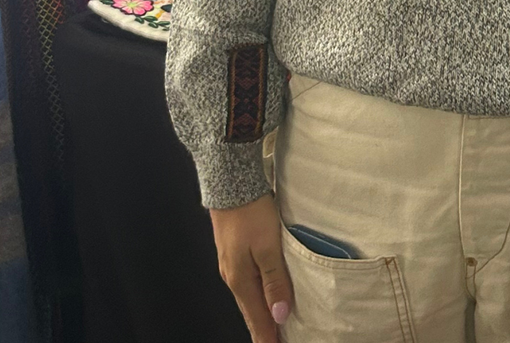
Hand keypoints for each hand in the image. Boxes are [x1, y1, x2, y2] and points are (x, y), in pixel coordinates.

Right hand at [210, 195, 293, 341]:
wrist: (229, 182)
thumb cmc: (251, 212)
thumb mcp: (268, 245)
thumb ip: (275, 279)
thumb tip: (279, 315)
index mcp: (240, 280)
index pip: (257, 319)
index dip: (268, 338)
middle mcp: (232, 277)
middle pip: (251, 312)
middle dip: (265, 330)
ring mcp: (230, 264)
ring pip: (248, 298)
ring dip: (261, 314)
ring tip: (275, 327)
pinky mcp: (233, 252)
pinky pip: (247, 283)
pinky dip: (257, 296)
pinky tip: (264, 296)